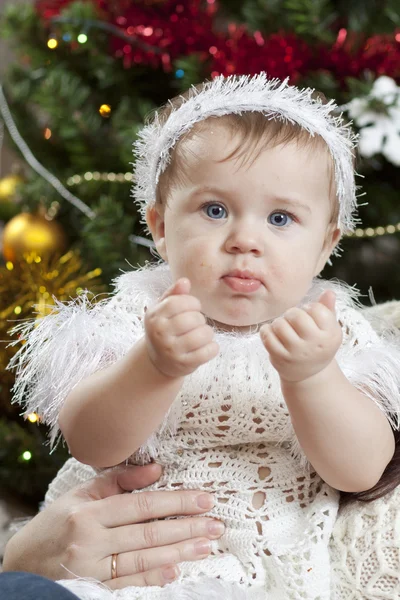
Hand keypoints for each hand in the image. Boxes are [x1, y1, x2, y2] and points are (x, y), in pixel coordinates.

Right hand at [3, 464, 223, 588]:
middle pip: (148, 533)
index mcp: (89, 512)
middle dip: (186, 528)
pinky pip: (129, 581)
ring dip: (179, 552)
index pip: (142, 505)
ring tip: (206, 545)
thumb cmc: (55, 523)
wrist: (24, 564)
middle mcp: (92, 541)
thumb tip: (157, 470)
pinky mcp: (94, 588)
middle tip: (215, 524)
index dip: (176, 501)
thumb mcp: (81, 494)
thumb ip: (119, 480)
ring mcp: (93, 568)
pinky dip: (153, 576)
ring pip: (144, 558)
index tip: (204, 499)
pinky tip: (176, 571)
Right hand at [145, 278, 218, 377]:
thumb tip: (185, 281)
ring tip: (200, 335)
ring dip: (207, 333)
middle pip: (194, 318)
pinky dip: (212, 348)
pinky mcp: (185, 364)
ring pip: (204, 334)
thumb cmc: (164, 329)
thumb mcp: (162, 310)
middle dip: (200, 319)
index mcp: (155, 317)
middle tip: (195, 324)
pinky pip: (209, 351)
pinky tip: (205, 347)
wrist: (157, 361)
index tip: (193, 308)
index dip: (193, 303)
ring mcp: (172, 351)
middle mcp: (160, 334)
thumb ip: (173, 294)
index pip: (180, 302)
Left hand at [260, 290, 341, 382]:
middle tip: (293, 320)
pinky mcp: (279, 358)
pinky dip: (266, 331)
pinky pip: (266, 335)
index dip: (310, 308)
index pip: (317, 309)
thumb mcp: (328, 329)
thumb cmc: (317, 344)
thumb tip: (329, 292)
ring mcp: (295, 353)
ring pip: (279, 324)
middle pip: (296, 315)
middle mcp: (314, 345)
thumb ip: (328, 309)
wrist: (308, 374)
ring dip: (279, 322)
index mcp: (330, 335)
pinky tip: (273, 334)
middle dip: (292, 313)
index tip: (309, 316)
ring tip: (284, 328)